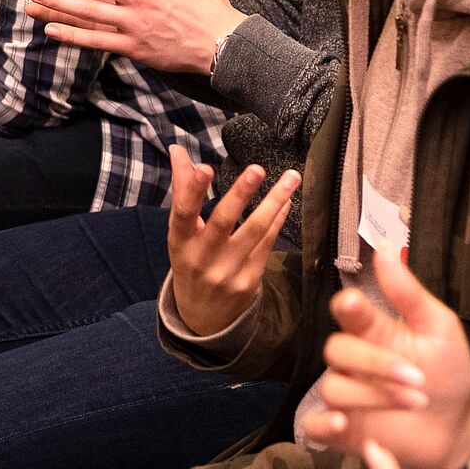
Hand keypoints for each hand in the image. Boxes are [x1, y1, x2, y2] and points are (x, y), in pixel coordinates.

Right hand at [162, 143, 297, 340]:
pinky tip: (286, 201)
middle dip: (240, 194)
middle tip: (256, 169)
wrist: (202, 318)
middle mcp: (202, 258)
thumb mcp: (180, 232)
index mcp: (180, 242)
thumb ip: (182, 190)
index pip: (183, 214)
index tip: (204, 168)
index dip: (192, 191)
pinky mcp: (249, 280)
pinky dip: (278, 220)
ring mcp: (227, 271)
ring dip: (275, 202)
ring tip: (291, 177)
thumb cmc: (190, 262)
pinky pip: (267, 244)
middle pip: (222, 222)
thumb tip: (178, 150)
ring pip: (254, 232)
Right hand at [295, 245, 469, 468]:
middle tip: (417, 378)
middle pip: (336, 350)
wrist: (459, 427)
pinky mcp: (343, 430)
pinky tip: (341, 424)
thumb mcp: (439, 329)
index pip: (346, 310)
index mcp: (373, 330)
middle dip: (376, 364)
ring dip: (372, 396)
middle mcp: (354, 361)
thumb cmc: (449, 373)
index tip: (355, 305)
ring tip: (415, 404)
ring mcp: (347, 395)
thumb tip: (384, 247)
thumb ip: (409, 294)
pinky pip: (313, 426)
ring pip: (333, 387)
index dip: (348, 307)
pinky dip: (321, 425)